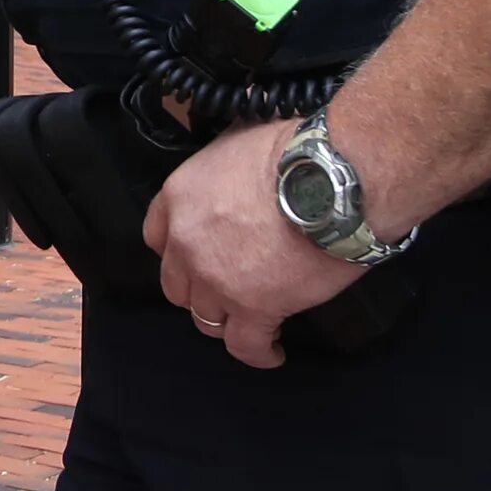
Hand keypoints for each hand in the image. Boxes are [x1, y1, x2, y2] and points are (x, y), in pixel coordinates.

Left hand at [141, 120, 361, 368]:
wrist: (334, 180)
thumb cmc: (296, 149)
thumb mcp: (239, 137)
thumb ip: (225, 165)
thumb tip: (238, 164)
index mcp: (180, 196)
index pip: (157, 236)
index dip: (178, 251)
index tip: (195, 257)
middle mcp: (187, 241)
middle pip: (179, 283)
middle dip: (200, 289)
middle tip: (229, 288)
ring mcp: (217, 279)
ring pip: (206, 318)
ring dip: (227, 319)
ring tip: (250, 321)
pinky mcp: (255, 308)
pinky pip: (245, 345)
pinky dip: (258, 353)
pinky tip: (272, 352)